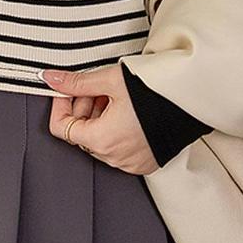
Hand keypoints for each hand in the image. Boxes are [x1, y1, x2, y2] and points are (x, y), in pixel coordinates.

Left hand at [41, 63, 159, 175]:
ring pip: (98, 140)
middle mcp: (114, 158)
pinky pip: (117, 147)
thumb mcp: (110, 80)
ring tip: (114, 94)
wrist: (192, 100)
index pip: (62, 128)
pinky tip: (125, 109)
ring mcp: (130, 163)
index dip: (60, 105)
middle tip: (95, 86)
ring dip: (98, 116)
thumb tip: (50, 79)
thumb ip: (76, 82)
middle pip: (81, 133)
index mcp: (102, 140)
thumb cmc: (155, 91)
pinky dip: (114, 128)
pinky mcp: (144, 162)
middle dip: (82, 107)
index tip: (67, 89)